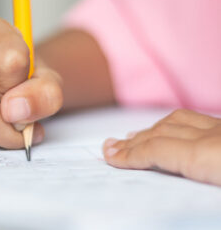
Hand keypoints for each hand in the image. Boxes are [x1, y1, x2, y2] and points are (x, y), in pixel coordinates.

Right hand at [0, 17, 62, 148]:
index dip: (26, 92)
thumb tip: (15, 112)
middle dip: (9, 133)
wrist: (6, 75)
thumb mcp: (48, 81)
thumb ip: (45, 93)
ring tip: (5, 121)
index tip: (28, 95)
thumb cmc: (25, 74)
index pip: (12, 64)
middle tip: (22, 131)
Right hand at [103, 109, 220, 185]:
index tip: (110, 157)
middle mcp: (217, 136)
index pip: (157, 149)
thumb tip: (158, 169)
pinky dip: (179, 123)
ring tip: (134, 135)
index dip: (129, 154)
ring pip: (181, 120)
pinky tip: (175, 128)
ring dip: (152, 127)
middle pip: (163, 131)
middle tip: (111, 146)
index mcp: (210, 155)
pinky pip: (201, 119)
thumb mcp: (216, 200)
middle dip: (132, 140)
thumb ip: (189, 172)